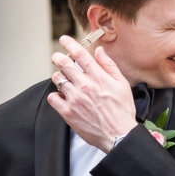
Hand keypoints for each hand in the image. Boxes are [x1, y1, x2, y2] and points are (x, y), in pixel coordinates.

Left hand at [48, 35, 137, 152]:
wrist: (118, 135)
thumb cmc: (122, 111)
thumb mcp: (122, 85)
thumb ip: (109, 66)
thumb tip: (99, 51)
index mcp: (98, 77)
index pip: (80, 54)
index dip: (69, 44)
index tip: (64, 40)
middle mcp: (85, 86)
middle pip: (64, 64)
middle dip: (58, 57)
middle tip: (57, 57)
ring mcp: (75, 99)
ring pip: (57, 79)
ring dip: (58, 77)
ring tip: (64, 81)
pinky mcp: (68, 112)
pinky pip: (53, 98)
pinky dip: (55, 95)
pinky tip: (62, 97)